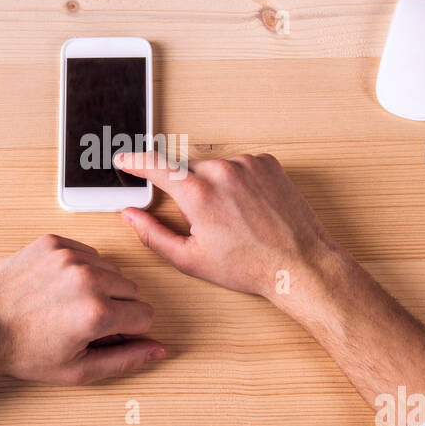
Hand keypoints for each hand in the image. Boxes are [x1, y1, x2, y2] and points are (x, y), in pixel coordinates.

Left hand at [0, 234, 164, 384]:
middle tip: (85, 322)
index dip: (129, 330)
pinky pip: (88, 253)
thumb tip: (159, 349)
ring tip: (69, 304)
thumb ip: (125, 359)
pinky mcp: (54, 243)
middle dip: (117, 307)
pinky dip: (81, 269)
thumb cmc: (23, 350)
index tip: (105, 334)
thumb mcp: (77, 369)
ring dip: (101, 286)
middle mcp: (88, 279)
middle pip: (133, 290)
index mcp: (97, 313)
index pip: (146, 315)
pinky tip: (58, 287)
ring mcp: (69, 257)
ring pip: (112, 269)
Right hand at [114, 151, 346, 304]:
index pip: (154, 165)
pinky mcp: (267, 163)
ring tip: (230, 217)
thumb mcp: (190, 259)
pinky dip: (236, 180)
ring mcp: (247, 164)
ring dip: (212, 185)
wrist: (299, 263)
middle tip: (200, 218)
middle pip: (185, 168)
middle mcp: (221, 171)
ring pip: (213, 167)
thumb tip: (131, 215)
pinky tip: (246, 206)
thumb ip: (152, 234)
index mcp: (198, 194)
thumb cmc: (249, 266)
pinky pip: (239, 165)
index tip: (124, 159)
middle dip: (184, 188)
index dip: (134, 160)